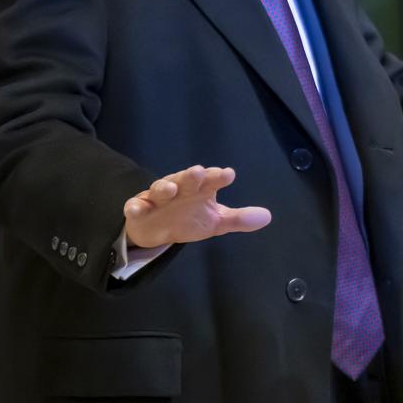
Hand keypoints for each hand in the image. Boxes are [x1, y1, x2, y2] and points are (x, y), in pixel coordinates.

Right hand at [122, 166, 271, 249]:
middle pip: (185, 180)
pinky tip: (136, 209)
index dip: (218, 177)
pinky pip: (136, 206)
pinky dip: (135, 207)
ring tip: (170, 189)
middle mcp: (180, 188)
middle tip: (198, 172)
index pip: (211, 180)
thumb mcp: (216, 222)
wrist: (158, 229)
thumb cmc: (189, 218)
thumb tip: (267, 216)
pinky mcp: (140, 208)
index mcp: (200, 189)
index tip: (228, 175)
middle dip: (191, 176)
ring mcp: (158, 198)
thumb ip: (239, 219)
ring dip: (164, 187)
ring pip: (160, 189)